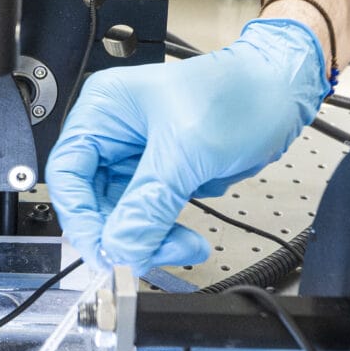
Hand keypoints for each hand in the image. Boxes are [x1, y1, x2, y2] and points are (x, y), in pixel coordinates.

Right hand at [44, 19, 328, 270]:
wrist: (282, 94)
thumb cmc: (239, 94)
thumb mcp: (188, 150)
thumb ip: (149, 204)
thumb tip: (119, 247)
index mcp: (103, 110)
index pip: (67, 173)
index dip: (80, 216)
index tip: (105, 249)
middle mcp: (112, 133)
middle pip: (92, 201)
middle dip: (122, 234)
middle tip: (146, 256)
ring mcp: (135, 157)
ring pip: (120, 217)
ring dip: (148, 241)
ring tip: (183, 247)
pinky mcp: (160, 175)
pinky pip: (147, 218)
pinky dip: (164, 237)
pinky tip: (188, 241)